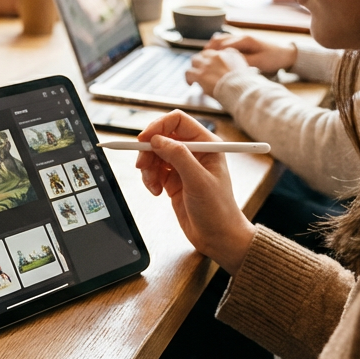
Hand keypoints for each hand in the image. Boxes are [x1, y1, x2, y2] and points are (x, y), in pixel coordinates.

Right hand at [135, 111, 256, 274]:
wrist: (218, 237)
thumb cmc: (218, 210)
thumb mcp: (198, 180)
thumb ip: (178, 156)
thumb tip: (157, 139)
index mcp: (207, 145)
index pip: (178, 121)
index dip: (158, 126)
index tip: (144, 139)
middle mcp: (195, 152)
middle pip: (162, 137)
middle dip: (149, 150)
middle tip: (141, 166)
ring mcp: (183, 166)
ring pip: (155, 154)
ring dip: (148, 168)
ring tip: (153, 185)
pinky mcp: (174, 181)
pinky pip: (154, 171)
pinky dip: (150, 179)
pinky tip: (156, 192)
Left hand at [185, 48, 249, 96]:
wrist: (240, 89)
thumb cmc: (245, 83)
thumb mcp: (246, 68)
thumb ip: (239, 64)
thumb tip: (236, 67)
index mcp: (230, 52)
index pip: (217, 52)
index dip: (213, 60)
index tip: (213, 68)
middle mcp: (217, 55)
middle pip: (204, 54)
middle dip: (202, 62)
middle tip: (203, 72)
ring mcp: (207, 64)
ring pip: (195, 60)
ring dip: (195, 68)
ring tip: (195, 77)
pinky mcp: (200, 74)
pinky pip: (188, 72)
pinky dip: (189, 78)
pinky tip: (191, 83)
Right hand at [204, 34, 296, 74]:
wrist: (286, 53)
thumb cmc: (273, 58)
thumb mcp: (259, 63)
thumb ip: (243, 62)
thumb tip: (227, 65)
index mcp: (244, 40)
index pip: (222, 45)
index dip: (211, 53)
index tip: (204, 61)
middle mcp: (241, 37)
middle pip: (219, 40)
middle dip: (208, 49)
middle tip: (200, 60)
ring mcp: (241, 38)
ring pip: (221, 39)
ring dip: (212, 47)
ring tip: (204, 57)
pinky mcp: (243, 42)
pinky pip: (226, 42)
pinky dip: (218, 47)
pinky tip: (215, 54)